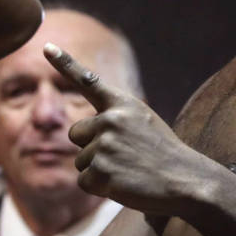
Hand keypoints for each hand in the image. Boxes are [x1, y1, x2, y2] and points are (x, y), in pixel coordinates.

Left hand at [44, 42, 219, 215]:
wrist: (188, 181)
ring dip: (99, 170)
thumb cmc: (163, 153)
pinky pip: (84, 181)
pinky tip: (123, 185)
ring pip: (80, 161)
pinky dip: (100, 188)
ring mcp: (106, 145)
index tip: (47, 47)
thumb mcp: (143, 122)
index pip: (87, 80)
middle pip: (76, 134)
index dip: (65, 62)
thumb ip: (115, 117)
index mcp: (123, 104)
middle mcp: (111, 120)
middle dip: (92, 147)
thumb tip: (79, 130)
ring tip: (128, 170)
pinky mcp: (102, 171)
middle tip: (122, 156)